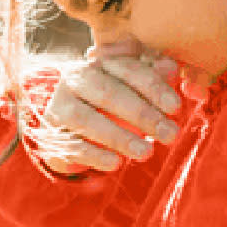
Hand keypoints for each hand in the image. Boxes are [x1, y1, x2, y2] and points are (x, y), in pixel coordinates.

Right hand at [34, 38, 183, 173]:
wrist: (66, 120)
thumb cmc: (110, 101)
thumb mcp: (132, 87)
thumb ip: (152, 77)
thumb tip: (171, 67)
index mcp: (100, 63)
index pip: (128, 70)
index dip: (153, 88)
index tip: (176, 108)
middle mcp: (76, 79)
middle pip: (108, 93)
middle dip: (142, 114)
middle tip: (170, 134)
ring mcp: (59, 105)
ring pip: (86, 119)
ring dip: (118, 137)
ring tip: (146, 152)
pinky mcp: (51, 132)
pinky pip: (71, 144)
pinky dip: (94, 155)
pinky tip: (116, 164)